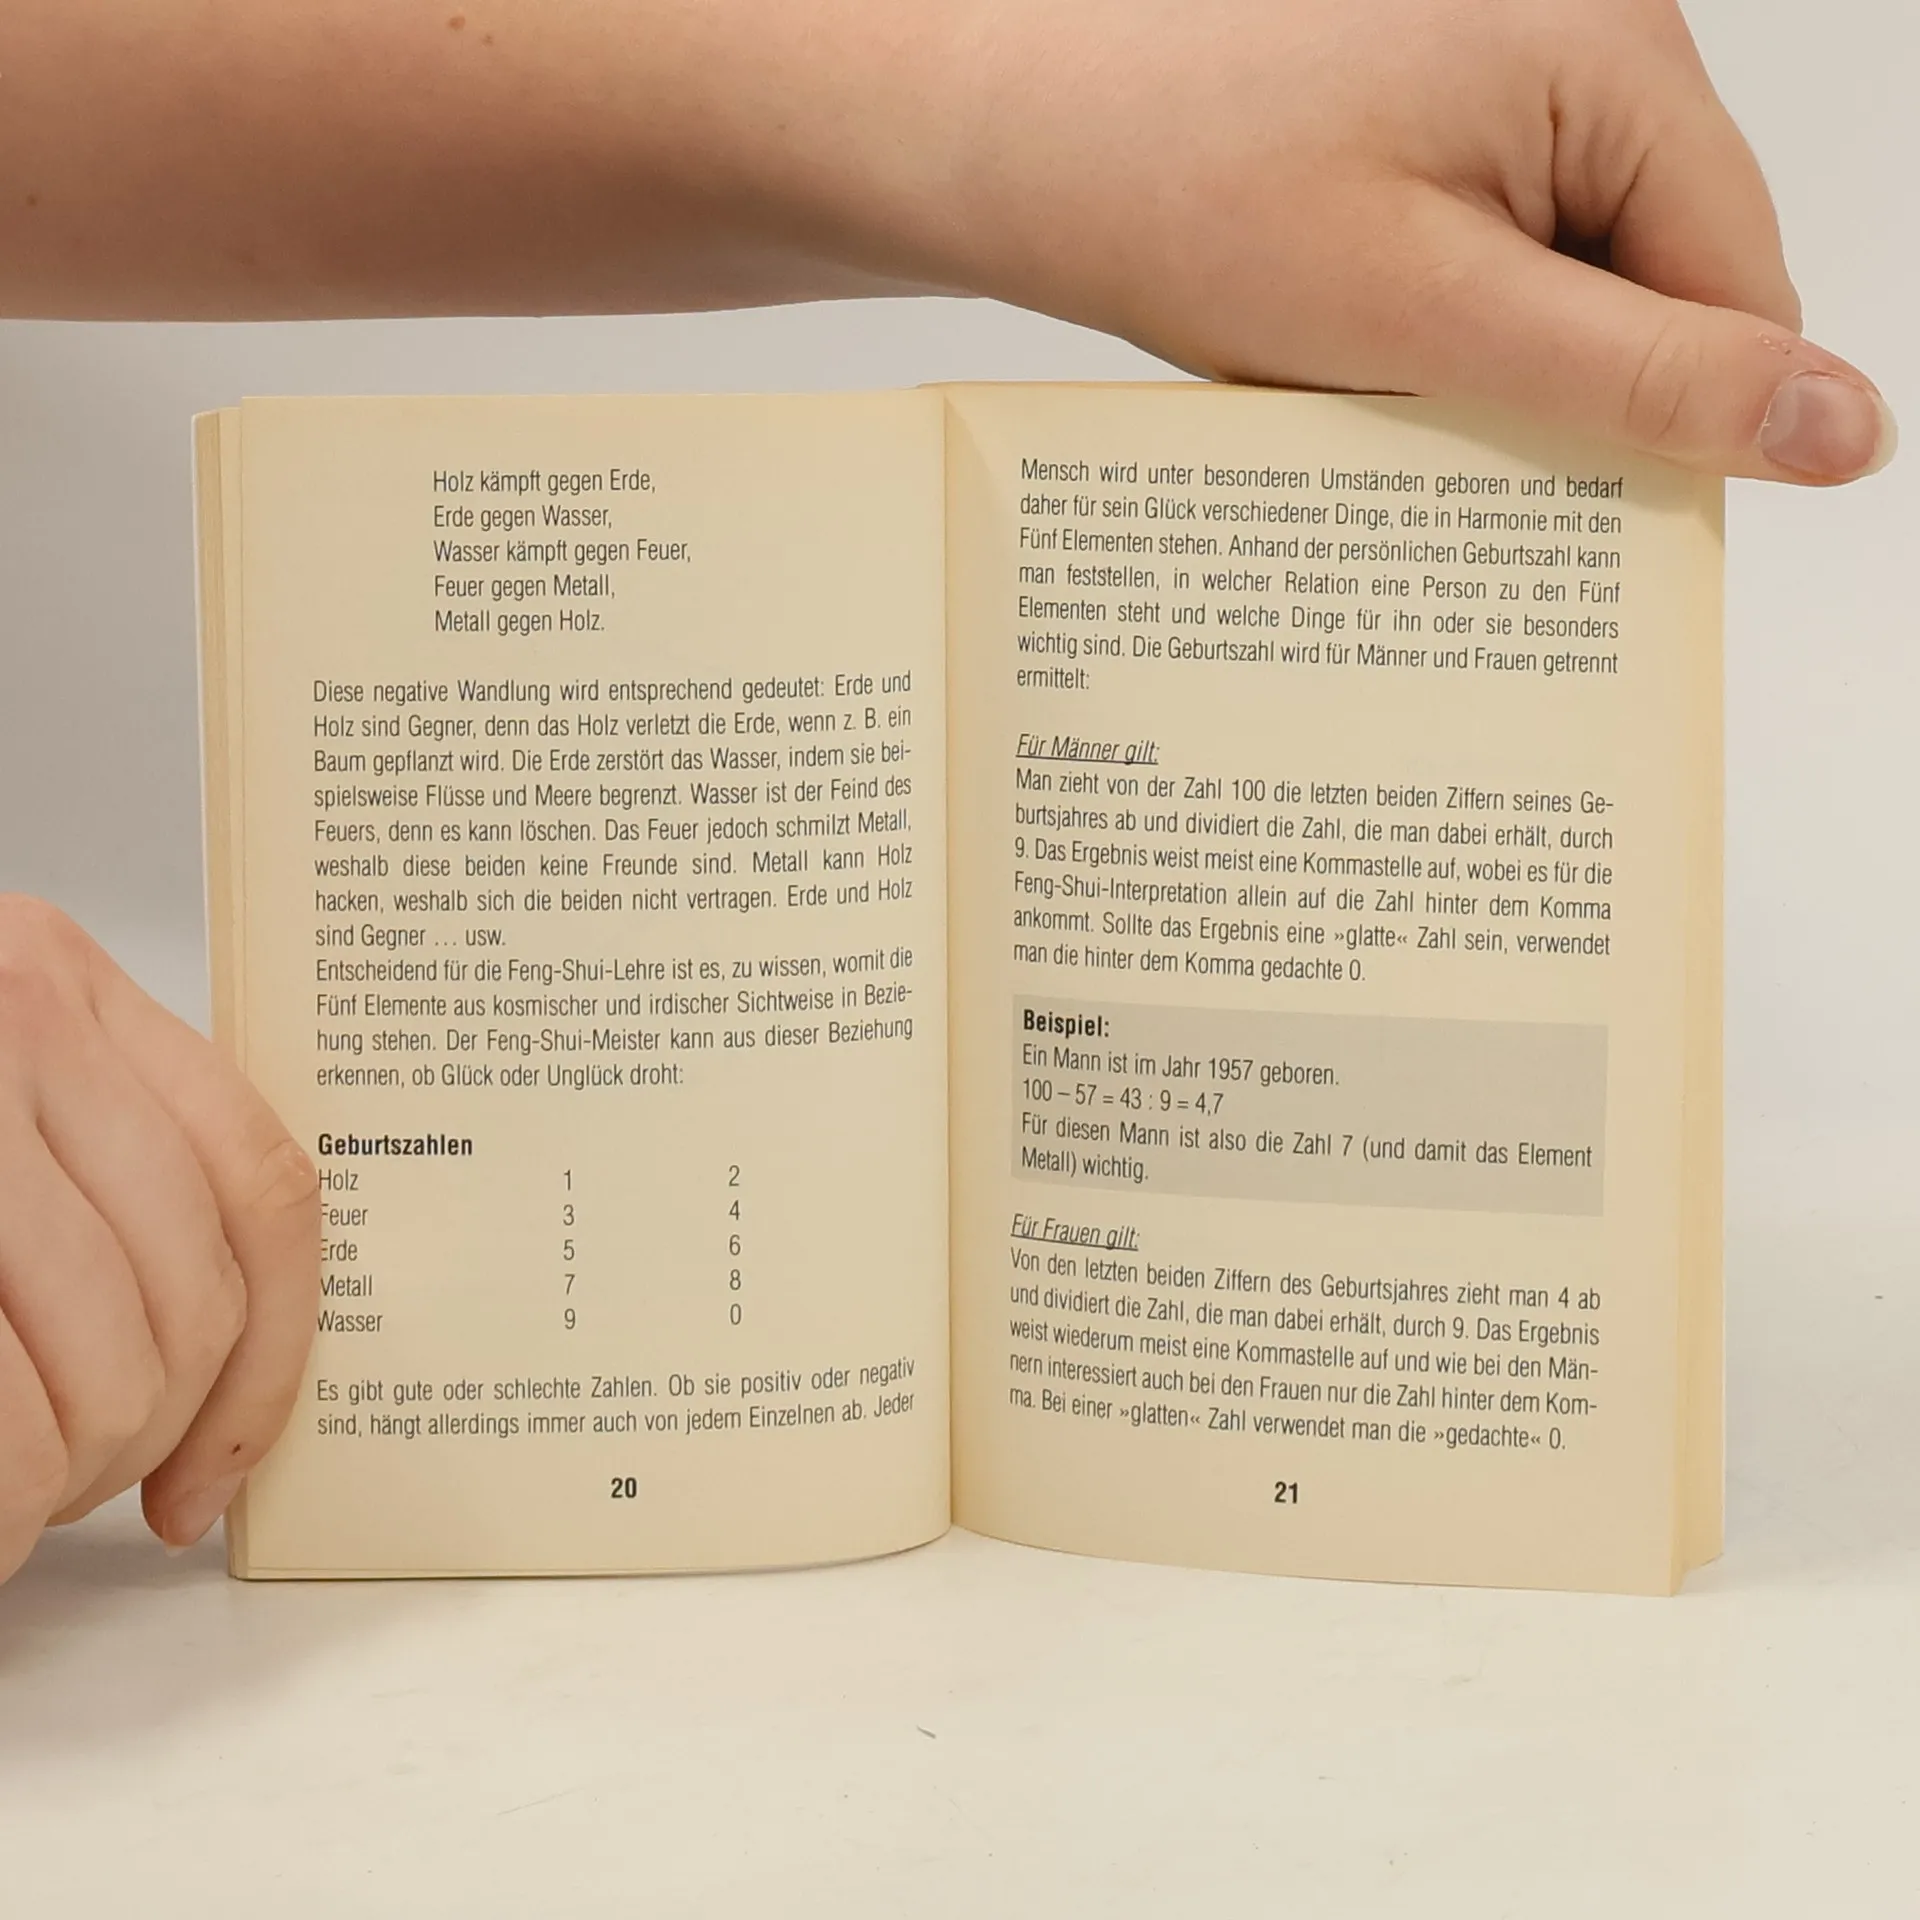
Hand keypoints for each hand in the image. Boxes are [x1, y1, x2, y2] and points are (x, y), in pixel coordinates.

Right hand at [0, 896, 317, 1581]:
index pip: (257, 1183)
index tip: (216, 1470)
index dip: (268, 1354)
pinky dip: (0, 1497)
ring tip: (4, 1509)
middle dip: (147, 1436)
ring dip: (58, 1481)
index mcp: (61, 987)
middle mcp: (15, 1019)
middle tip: (80, 1493)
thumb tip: (206, 1371)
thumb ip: (82, 1178)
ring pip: (101, 1365)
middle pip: (186, 1294)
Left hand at [904, 0, 1892, 482]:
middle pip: (1651, 275)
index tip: (1571, 509)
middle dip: (1557, 383)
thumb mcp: (1431, 313)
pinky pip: (1476, 236)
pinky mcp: (1414, 98)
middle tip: (1429, 441)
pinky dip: (1423, 313)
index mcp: (1613, 57)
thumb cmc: (1178, 186)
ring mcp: (1488, 59)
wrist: (994, 127)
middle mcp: (1575, 34)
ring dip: (1478, 356)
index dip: (1669, 418)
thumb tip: (1847, 427)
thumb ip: (1643, 378)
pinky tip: (1334, 337)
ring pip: (1556, 269)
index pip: (1738, 285)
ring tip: (1357, 377)